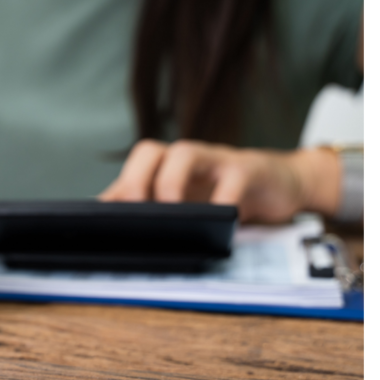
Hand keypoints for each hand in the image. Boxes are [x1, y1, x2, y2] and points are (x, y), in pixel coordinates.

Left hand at [100, 140, 340, 222]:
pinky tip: (220, 219)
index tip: (101, 221)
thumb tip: (112, 227)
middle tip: (134, 212)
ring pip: (184, 153)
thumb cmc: (223, 195)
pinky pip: (233, 177)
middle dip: (134, 180)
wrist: (279, 184)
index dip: (113, 194)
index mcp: (163, 168)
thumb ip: (152, 212)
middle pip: (148, 151)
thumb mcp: (186, 205)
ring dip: (170, 182)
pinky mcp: (247, 168)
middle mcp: (184, 159)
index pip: (128, 173)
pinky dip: (224, 198)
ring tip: (171, 213)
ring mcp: (215, 160)